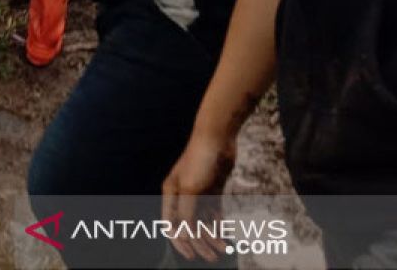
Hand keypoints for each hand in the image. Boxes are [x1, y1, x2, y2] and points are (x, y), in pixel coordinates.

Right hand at [162, 131, 237, 262]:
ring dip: (212, 236)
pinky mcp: (212, 190)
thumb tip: (184, 234)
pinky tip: (225, 235)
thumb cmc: (199, 160)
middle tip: (213, 258)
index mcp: (171, 194)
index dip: (179, 241)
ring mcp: (198, 193)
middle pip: (189, 226)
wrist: (217, 139)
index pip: (171, 224)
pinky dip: (218, 224)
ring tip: (223, 249)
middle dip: (200, 243)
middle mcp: (182, 195)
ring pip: (203, 221)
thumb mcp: (191, 189)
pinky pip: (214, 213)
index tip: (190, 256)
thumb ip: (187, 212)